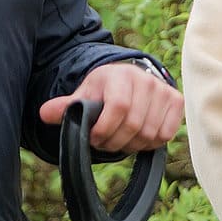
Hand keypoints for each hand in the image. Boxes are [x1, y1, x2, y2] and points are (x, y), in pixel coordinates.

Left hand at [39, 60, 183, 153]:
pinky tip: (138, 137)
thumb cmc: (104, 91)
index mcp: (120, 75)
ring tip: (120, 140)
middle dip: (115, 141)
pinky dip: (150, 143)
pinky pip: (165, 134)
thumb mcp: (84, 96)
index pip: (119, 107)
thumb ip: (66, 106)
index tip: (93, 137)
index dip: (105, 128)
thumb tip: (45, 113)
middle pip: (135, 124)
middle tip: (105, 142)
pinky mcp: (177, 101)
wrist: (131, 80)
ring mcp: (164, 90)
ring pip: (150, 133)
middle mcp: (146, 80)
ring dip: (132, 145)